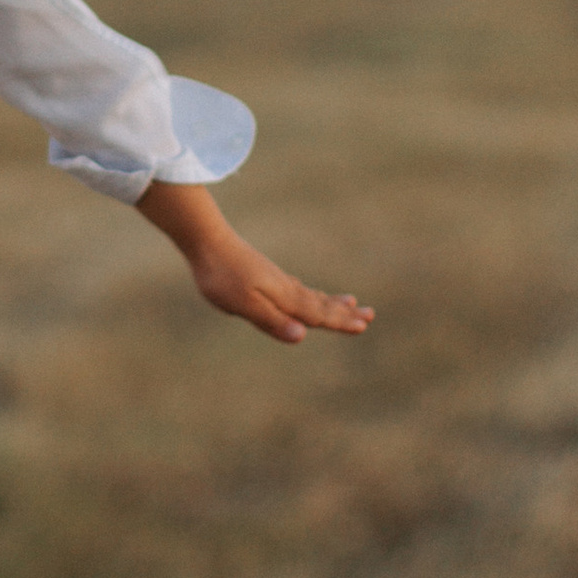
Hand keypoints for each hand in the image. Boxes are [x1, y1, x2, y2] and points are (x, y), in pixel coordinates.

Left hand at [182, 230, 372, 345]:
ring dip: (332, 301)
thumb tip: (302, 336)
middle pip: (321, 303)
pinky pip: (297, 288)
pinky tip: (307, 294)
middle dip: (344, 312)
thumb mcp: (244, 304)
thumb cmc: (222, 277)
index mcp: (284, 297)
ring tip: (351, 301)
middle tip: (370, 314)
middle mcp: (286, 288)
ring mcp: (276, 279)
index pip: (317, 314)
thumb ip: (272, 321)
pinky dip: (310, 294)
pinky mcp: (265, 274)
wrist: (207, 241)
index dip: (340, 322)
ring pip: (310, 294)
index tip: (363, 326)